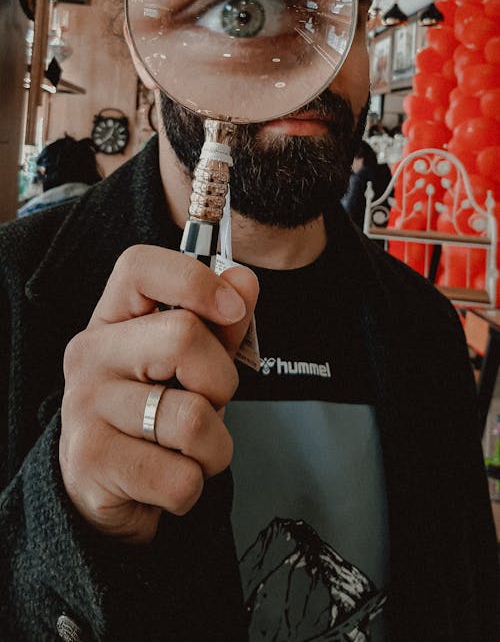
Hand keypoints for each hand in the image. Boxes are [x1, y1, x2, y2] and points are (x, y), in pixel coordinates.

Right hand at [59, 244, 258, 543]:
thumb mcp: (189, 367)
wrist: (106, 492)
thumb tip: (244, 280)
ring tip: (187, 450)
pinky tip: (167, 478)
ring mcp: (84, 408)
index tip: (233, 308)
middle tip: (205, 404)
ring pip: (193, 418)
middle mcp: (89, 355)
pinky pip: (181, 477)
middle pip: (184, 337)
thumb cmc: (153, 418)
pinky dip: (193, 485)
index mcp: (111, 319)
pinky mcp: (91, 463)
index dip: (195, 279)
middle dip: (221, 382)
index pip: (139, 267)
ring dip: (213, 446)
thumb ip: (221, 324)